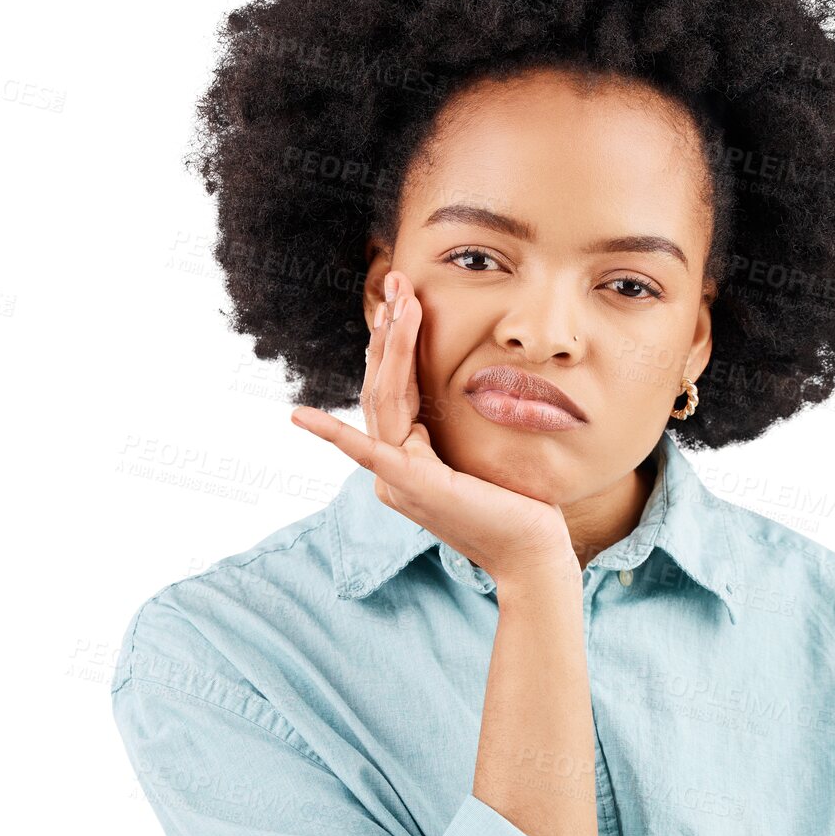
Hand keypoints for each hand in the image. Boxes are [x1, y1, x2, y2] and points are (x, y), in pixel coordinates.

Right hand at [291, 270, 576, 585]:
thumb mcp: (486, 450)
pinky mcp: (410, 486)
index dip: (396, 342)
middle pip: (383, 388)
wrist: (534, 554)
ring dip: (388, 347)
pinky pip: (369, 451)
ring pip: (383, 400)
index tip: (406, 297)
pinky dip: (333, 433)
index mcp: (408, 461)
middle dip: (389, 331)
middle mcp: (393, 470)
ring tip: (397, 302)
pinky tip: (300, 417)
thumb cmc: (521, 507)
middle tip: (396, 281)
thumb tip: (472, 385)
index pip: (395, 391)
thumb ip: (462, 424)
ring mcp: (397, 480)